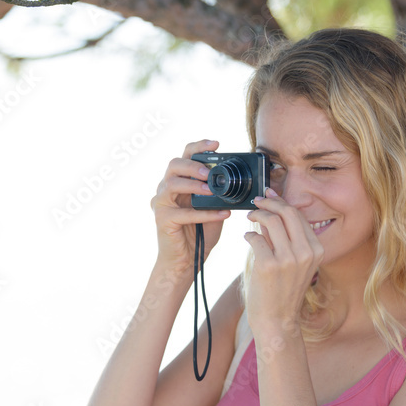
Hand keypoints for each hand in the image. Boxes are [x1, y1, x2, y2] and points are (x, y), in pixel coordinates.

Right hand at [149, 139, 231, 283]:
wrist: (186, 261)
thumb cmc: (199, 234)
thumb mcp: (215, 207)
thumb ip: (221, 193)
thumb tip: (244, 179)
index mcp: (179, 182)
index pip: (185, 156)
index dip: (198, 146)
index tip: (217, 144)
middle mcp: (166, 189)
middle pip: (174, 164)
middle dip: (193, 164)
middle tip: (210, 172)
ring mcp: (162, 204)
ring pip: (172, 183)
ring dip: (194, 185)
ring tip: (212, 190)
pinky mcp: (162, 220)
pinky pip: (183, 213)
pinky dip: (204, 213)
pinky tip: (222, 215)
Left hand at [243, 187, 323, 336]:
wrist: (277, 320)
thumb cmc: (282, 291)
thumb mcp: (294, 263)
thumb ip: (285, 238)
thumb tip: (271, 211)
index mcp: (316, 250)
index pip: (298, 216)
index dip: (281, 202)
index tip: (269, 197)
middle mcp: (306, 252)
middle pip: (287, 212)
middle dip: (269, 202)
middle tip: (257, 202)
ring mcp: (288, 259)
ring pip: (270, 221)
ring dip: (256, 215)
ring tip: (249, 217)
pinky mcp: (268, 265)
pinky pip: (255, 238)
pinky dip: (248, 235)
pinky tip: (247, 237)